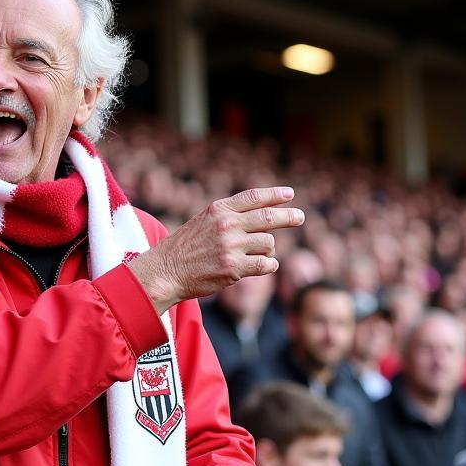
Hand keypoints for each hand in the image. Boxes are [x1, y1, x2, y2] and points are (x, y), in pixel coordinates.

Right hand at [128, 188, 303, 313]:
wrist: (165, 271)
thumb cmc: (184, 249)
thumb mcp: (202, 222)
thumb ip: (228, 217)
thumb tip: (262, 217)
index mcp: (218, 210)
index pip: (253, 197)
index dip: (274, 195)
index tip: (290, 194)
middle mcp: (226, 225)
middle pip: (268, 218)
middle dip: (288, 217)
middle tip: (300, 217)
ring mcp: (230, 246)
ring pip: (269, 244)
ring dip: (267, 250)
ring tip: (256, 255)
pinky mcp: (234, 268)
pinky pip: (266, 265)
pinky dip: (268, 266)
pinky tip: (263, 266)